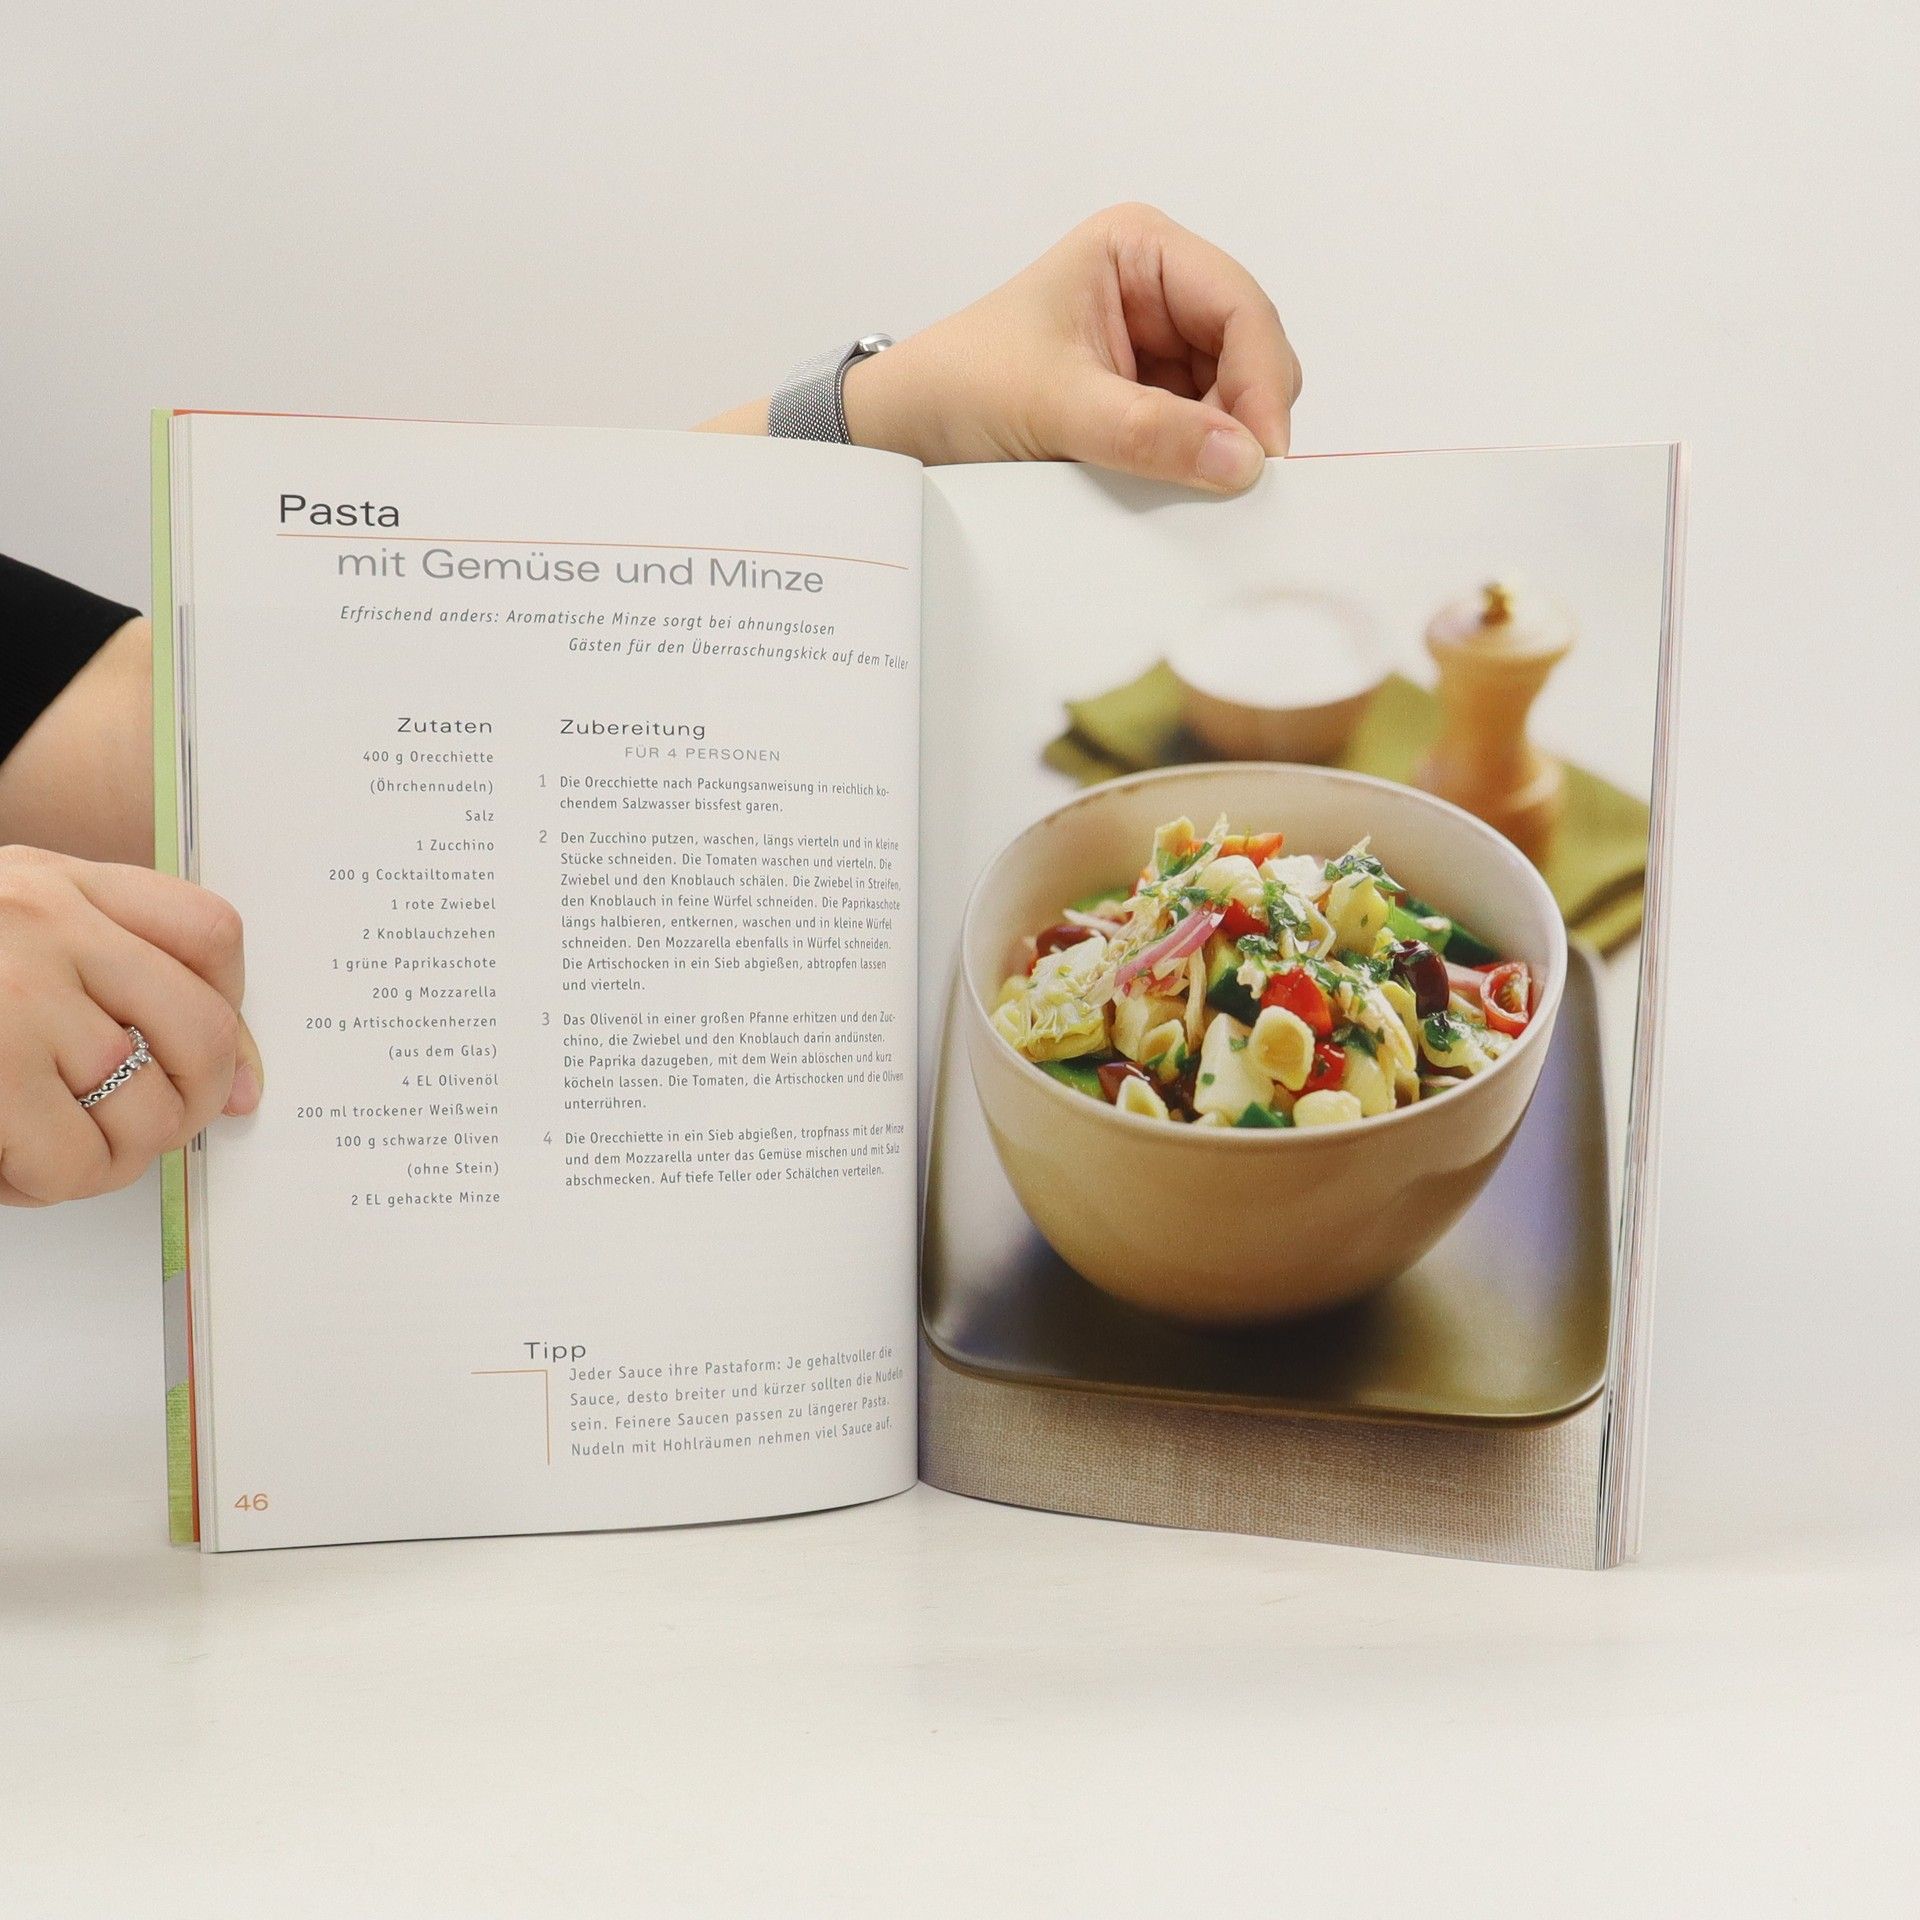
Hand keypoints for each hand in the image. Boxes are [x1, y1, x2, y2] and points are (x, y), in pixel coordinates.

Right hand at [0, 847, 261, 1205]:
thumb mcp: (4, 924)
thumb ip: (105, 966)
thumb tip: (233, 1080)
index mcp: (55, 881)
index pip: (208, 932)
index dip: (234, 1013)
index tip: (225, 1068)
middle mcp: (43, 922)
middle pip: (201, 1033)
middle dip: (189, 1107)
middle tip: (144, 1133)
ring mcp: (12, 995)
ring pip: (146, 1108)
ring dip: (119, 1158)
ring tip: (64, 1155)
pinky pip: (74, 1158)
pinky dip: (57, 1184)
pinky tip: (14, 1169)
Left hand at [842, 204, 1300, 490]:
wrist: (904, 433)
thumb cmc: (959, 388)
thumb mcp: (1055, 407)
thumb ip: (1147, 433)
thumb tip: (1241, 460)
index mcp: (1139, 251)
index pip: (1240, 307)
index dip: (1262, 380)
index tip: (1262, 454)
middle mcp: (1158, 292)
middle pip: (1250, 354)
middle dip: (1245, 417)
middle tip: (1231, 483)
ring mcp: (1157, 349)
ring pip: (1233, 400)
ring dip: (1222, 446)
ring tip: (1189, 487)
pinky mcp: (1147, 402)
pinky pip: (1201, 434)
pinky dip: (1200, 464)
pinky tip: (1176, 487)